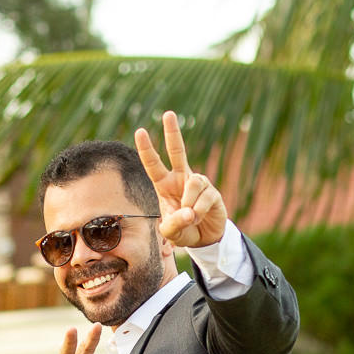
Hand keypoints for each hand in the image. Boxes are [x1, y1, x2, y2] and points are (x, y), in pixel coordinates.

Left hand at [134, 110, 227, 247]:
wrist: (204, 239)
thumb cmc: (182, 230)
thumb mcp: (171, 232)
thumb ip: (174, 224)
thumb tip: (189, 212)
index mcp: (164, 185)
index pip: (153, 164)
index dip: (147, 149)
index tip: (140, 131)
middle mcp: (181, 178)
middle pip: (177, 151)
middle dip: (173, 132)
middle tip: (168, 114)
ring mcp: (197, 183)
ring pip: (192, 184)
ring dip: (190, 205)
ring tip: (190, 218)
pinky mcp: (212, 192)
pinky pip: (204, 198)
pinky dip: (199, 211)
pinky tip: (200, 216)